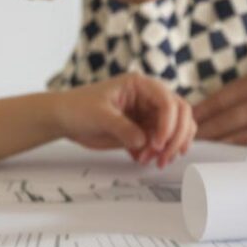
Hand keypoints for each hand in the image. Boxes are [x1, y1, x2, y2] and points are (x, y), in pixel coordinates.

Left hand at [56, 73, 193, 166]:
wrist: (64, 119)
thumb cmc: (78, 107)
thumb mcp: (99, 115)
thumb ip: (122, 127)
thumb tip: (144, 141)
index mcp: (140, 85)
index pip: (168, 102)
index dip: (169, 123)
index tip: (158, 143)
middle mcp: (148, 99)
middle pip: (181, 114)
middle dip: (176, 138)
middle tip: (162, 157)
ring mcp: (147, 115)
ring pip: (176, 130)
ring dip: (169, 148)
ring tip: (153, 161)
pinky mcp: (143, 131)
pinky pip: (161, 143)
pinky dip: (158, 154)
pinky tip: (139, 158)